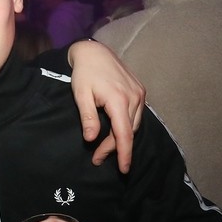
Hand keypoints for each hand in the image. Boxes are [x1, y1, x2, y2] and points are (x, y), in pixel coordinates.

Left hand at [67, 40, 144, 172]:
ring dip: (121, 138)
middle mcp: (134, 97)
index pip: (124, 134)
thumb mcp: (81, 95)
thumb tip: (91, 139)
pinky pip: (136, 115)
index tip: (124, 169)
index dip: (124, 154)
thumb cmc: (84, 73)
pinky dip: (126, 126)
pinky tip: (115, 131)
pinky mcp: (140, 90)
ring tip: (104, 147)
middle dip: (115, 147)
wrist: (94, 52)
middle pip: (128, 132)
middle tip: (98, 157)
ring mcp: (139, 93)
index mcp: (119, 99)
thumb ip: (88, 117)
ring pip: (133, 125)